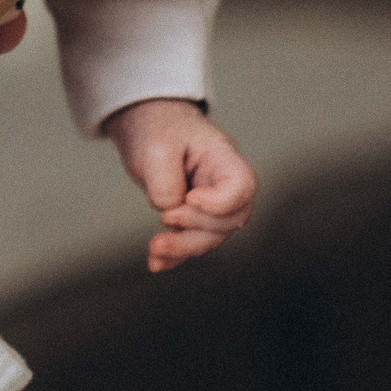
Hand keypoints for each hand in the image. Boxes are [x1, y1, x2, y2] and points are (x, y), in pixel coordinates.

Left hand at [103, 98, 256, 272]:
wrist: (148, 127)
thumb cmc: (159, 128)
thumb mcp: (156, 145)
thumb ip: (164, 179)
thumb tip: (168, 208)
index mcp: (224, 159)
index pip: (242, 187)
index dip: (220, 202)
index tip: (189, 197)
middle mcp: (224, 185)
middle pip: (230, 220)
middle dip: (197, 228)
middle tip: (165, 216)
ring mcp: (211, 205)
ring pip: (211, 238)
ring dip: (184, 247)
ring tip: (154, 248)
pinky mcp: (192, 219)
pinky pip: (191, 243)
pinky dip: (174, 257)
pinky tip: (155, 263)